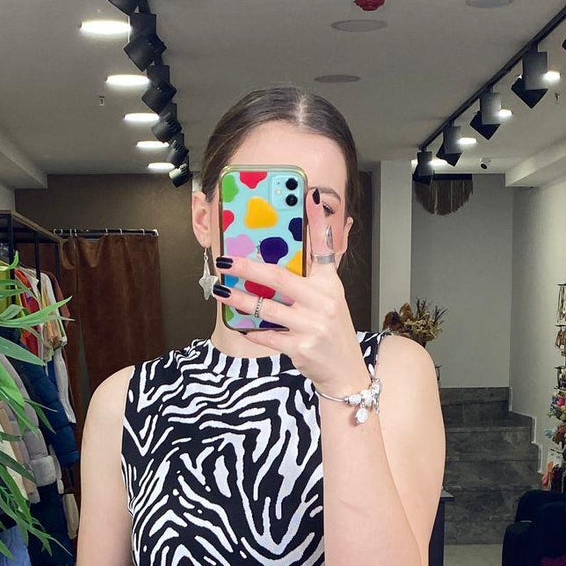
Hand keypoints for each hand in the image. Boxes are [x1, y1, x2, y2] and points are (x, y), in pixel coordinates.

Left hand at [215, 193, 368, 394]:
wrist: (344, 371)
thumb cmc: (331, 332)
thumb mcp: (329, 300)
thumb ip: (311, 277)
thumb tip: (289, 256)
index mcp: (329, 285)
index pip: (324, 247)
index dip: (318, 221)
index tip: (309, 194)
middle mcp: (323, 302)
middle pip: (279, 278)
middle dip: (247, 268)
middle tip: (225, 261)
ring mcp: (313, 326)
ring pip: (268, 308)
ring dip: (241, 301)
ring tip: (221, 291)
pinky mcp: (302, 348)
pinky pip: (269, 335)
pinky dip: (253, 332)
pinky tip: (242, 326)